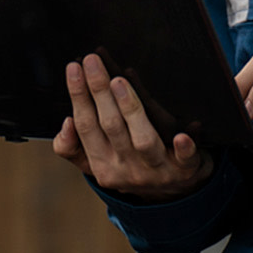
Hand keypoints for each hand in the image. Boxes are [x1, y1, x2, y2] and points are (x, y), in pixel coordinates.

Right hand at [52, 54, 213, 201]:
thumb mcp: (97, 163)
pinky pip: (185, 159)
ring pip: (143, 140)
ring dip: (131, 111)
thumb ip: (73, 147)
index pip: (86, 126)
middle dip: (99, 91)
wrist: (175, 192)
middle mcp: (128, 169)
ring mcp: (157, 170)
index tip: (74, 67)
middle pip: (111, 127)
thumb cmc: (131, 166)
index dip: (78, 96)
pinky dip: (184, 147)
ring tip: (119, 82)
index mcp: (103, 165)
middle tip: (92, 61)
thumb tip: (66, 123)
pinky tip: (182, 134)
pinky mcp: (186, 170)